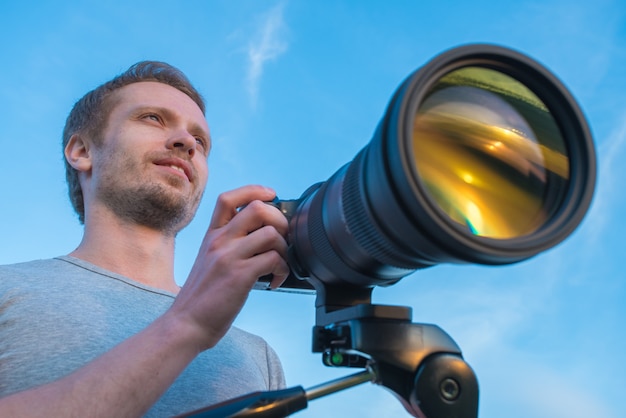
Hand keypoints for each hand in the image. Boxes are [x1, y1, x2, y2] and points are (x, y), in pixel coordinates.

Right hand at [169, 185, 289, 349]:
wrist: (186, 324)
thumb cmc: (202, 298)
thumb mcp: (209, 262)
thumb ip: (229, 246)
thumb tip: (262, 237)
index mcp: (212, 236)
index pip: (229, 199)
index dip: (254, 191)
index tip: (270, 195)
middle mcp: (219, 241)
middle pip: (257, 208)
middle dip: (280, 220)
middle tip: (282, 239)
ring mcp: (229, 257)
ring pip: (271, 233)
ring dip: (284, 248)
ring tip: (278, 265)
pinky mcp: (239, 276)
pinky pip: (273, 259)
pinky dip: (282, 270)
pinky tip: (275, 282)